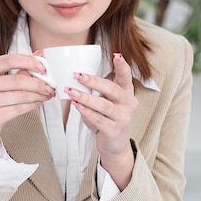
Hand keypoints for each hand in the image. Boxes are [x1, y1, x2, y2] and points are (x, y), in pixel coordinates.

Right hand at [0, 53, 54, 151]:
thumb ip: (16, 69)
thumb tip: (39, 55)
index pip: (8, 60)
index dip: (28, 61)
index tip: (42, 66)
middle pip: (17, 80)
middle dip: (38, 83)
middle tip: (50, 85)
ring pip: (20, 96)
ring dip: (38, 95)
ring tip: (46, 94)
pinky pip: (18, 109)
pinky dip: (31, 105)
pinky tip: (37, 103)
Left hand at [66, 53, 138, 189]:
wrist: (115, 145)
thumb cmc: (108, 119)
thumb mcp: (107, 103)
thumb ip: (99, 92)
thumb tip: (76, 80)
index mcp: (127, 93)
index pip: (126, 77)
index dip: (122, 66)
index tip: (116, 55)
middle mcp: (128, 104)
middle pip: (112, 89)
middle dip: (94, 81)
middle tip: (78, 75)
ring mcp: (123, 118)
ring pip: (104, 105)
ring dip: (85, 97)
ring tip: (71, 92)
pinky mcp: (114, 131)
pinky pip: (99, 120)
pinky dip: (86, 112)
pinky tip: (77, 106)